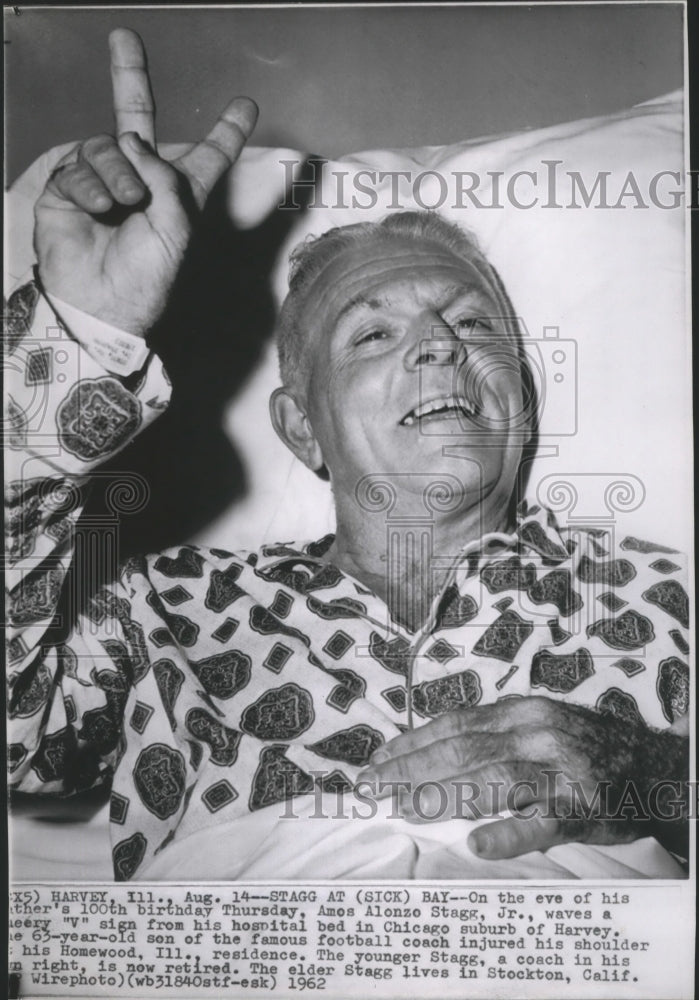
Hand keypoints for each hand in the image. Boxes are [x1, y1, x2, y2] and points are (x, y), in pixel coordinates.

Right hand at [34, 28, 257, 334]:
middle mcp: (141, 182)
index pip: (207, 155)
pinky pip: (82, 165)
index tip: (245, 105)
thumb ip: (166, 178)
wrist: (102, 304)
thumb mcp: (177, 228)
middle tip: (124, 38)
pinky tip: (99, 210)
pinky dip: (93, 185)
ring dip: (121, 173)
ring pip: (111, 145)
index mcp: (179, 195)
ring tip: (125, 204)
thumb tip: (129, 141)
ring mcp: (102, 183)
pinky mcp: (70, 190)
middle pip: (137, 118)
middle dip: (130, 77)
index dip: (225, 130)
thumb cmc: (147, 278)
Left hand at [357, 696, 687, 858]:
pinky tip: (477, 844)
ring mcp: (560, 771)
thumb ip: (493, 734)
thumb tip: (434, 749)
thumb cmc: (586, 747)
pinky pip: (541, 823)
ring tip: (403, 810)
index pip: (454, 725)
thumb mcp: (540, 724)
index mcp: (521, 712)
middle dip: (411, 769)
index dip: (412, 743)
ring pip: (491, 780)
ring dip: (442, 795)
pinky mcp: (581, 809)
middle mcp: (536, 734)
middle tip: (371, 788)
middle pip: (462, 750)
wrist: (656, 767)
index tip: (377, 760)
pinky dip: (509, 833)